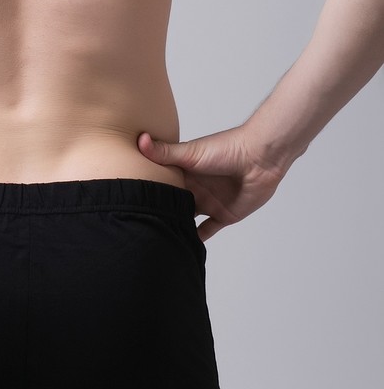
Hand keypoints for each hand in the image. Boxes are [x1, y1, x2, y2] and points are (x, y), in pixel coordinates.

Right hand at [137, 126, 288, 241]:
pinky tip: (182, 248)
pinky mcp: (223, 215)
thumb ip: (164, 152)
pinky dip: (196, 240)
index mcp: (184, 174)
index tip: (128, 207)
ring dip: (175, 228)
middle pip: (172, 205)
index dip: (147, 196)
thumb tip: (138, 140)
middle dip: (160, 215)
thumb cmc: (227, 149)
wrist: (261, 157)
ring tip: (156, 241)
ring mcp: (209, 203)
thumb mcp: (189, 152)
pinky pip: (207, 231)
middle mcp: (195, 189)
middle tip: (139, 229)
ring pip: (187, 220)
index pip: (161, 187)